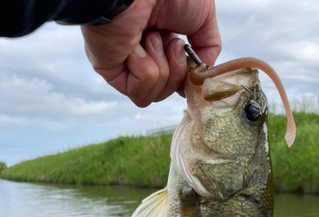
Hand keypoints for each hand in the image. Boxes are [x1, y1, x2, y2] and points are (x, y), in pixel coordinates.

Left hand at [81, 0, 220, 106]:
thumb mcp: (203, 18)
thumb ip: (208, 48)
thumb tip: (201, 76)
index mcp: (160, 43)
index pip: (173, 81)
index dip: (185, 79)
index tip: (193, 68)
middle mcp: (141, 55)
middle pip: (164, 93)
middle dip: (176, 73)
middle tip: (172, 43)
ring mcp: (124, 64)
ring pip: (151, 96)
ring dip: (161, 69)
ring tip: (152, 38)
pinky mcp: (110, 71)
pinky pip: (137, 91)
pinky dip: (144, 69)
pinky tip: (136, 45)